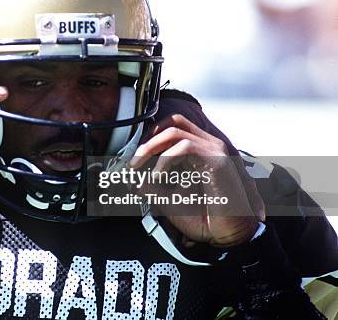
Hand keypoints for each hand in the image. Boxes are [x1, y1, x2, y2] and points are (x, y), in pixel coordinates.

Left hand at [129, 114, 264, 246]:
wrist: (228, 236)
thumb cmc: (203, 219)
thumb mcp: (167, 200)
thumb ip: (149, 186)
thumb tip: (130, 177)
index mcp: (198, 152)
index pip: (171, 128)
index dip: (148, 138)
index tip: (133, 157)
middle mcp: (208, 146)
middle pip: (172, 123)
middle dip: (146, 139)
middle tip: (132, 160)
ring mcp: (214, 150)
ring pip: (175, 130)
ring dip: (150, 147)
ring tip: (137, 166)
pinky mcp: (218, 160)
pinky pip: (186, 147)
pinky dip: (165, 159)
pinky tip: (157, 176)